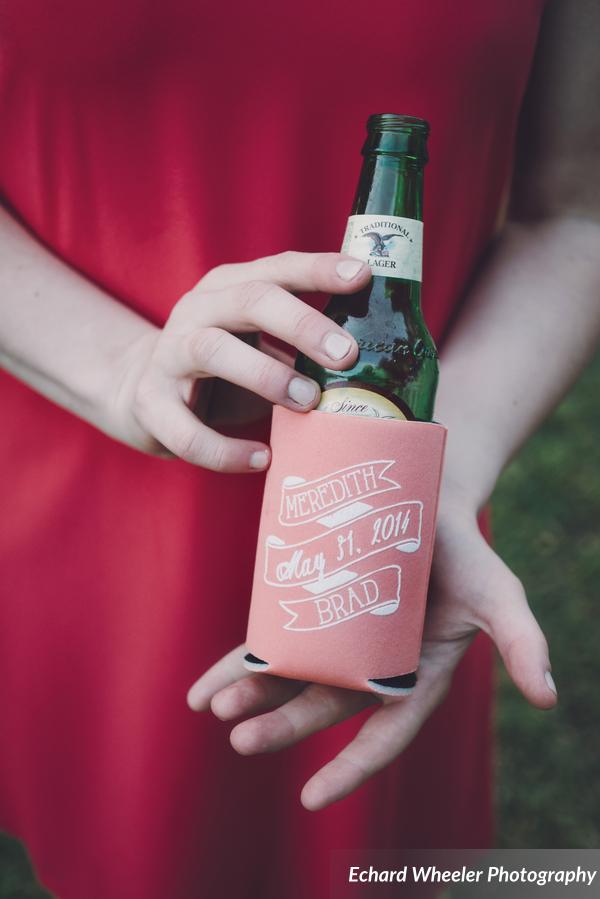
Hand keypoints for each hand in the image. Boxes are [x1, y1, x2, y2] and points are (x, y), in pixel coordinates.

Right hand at [110, 251, 370, 470]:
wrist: (142, 392)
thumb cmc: (223, 367)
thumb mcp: (258, 342)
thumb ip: (301, 343)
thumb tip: (377, 364)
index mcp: (229, 287)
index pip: (278, 268)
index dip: (320, 270)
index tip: (363, 277)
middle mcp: (198, 311)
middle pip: (250, 299)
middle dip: (302, 324)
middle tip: (346, 355)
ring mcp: (169, 354)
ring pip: (212, 351)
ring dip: (266, 376)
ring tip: (307, 402)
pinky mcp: (151, 403)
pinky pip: (187, 430)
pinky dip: (225, 449)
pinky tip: (261, 459)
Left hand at [186, 489, 557, 810]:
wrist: (427, 494)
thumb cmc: (466, 551)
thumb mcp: (500, 593)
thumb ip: (524, 642)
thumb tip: (550, 697)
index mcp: (415, 674)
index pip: (383, 734)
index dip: (351, 768)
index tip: (310, 797)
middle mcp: (373, 664)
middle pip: (323, 705)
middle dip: (283, 725)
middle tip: (241, 734)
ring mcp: (341, 635)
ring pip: (291, 676)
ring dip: (251, 693)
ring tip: (211, 704)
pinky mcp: (316, 603)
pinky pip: (273, 638)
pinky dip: (241, 661)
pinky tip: (202, 683)